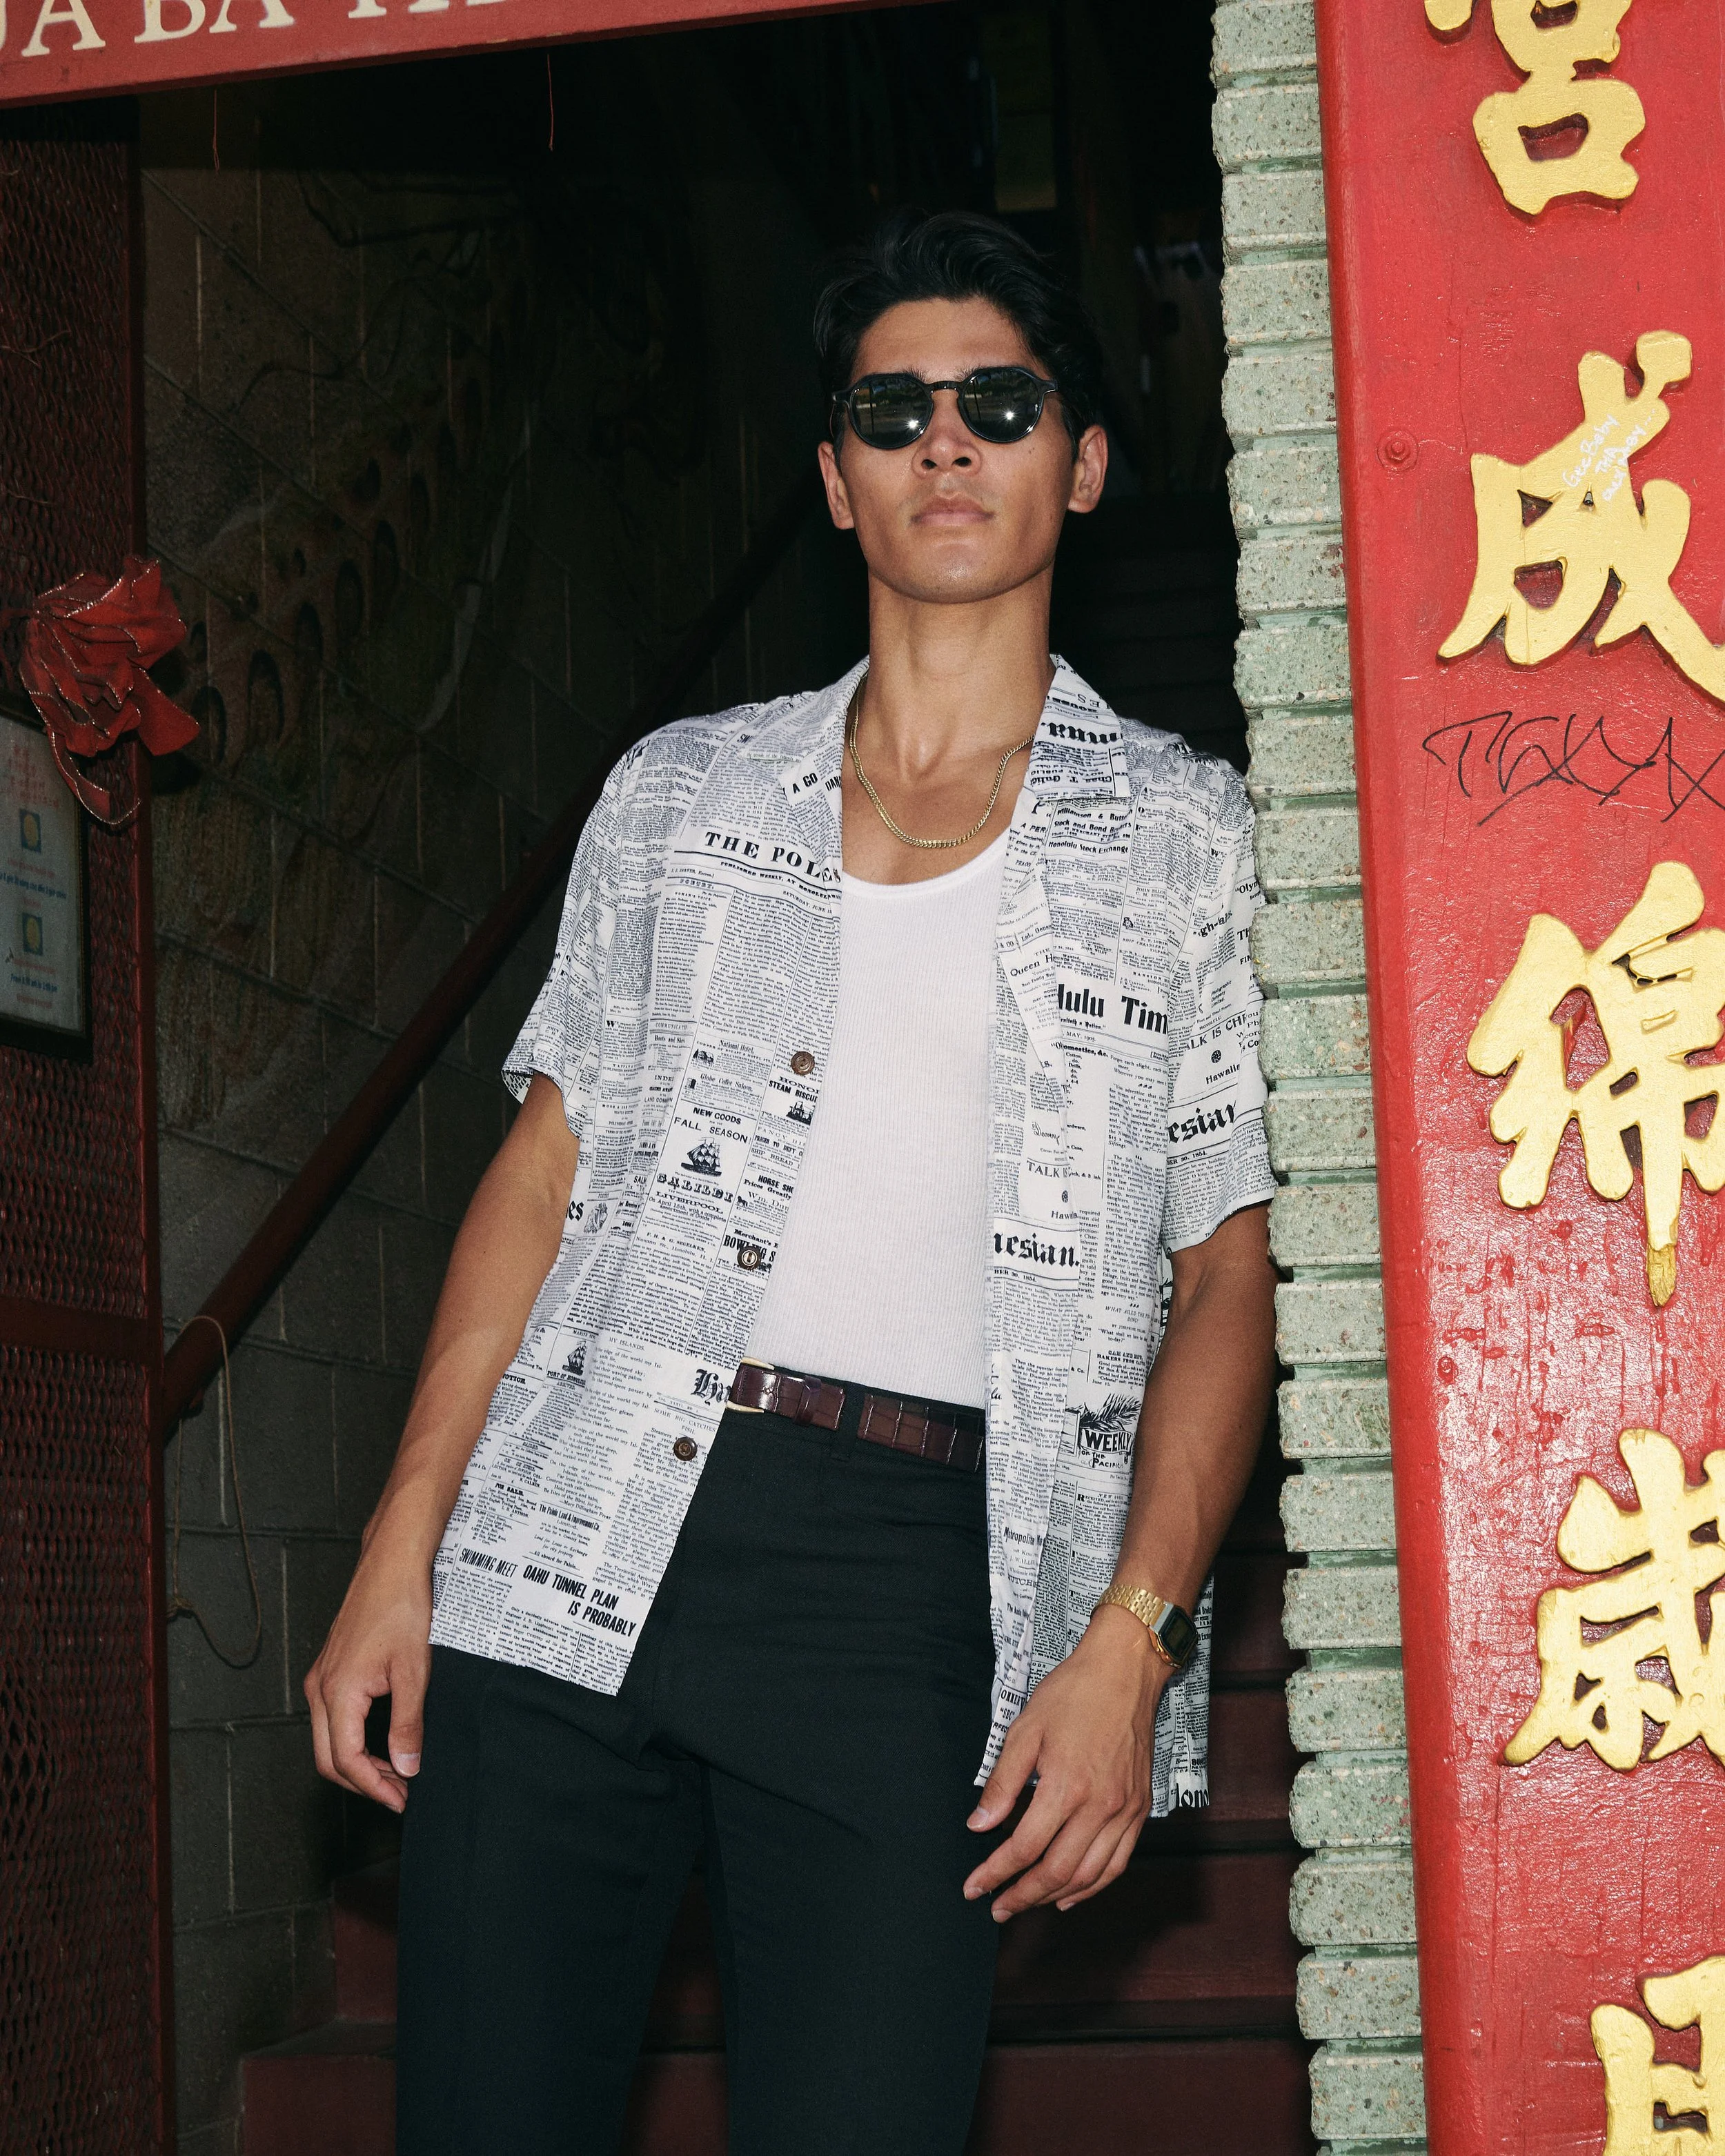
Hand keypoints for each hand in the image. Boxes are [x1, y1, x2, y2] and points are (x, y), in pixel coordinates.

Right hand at [305, 1513, 433, 1813]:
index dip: (374, 1787)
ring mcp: (322, 1678)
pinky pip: (333, 1719)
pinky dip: (355, 1739)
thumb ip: (408, 1724)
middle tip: (400, 1793)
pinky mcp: (330, 1669)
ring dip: (359, 1762)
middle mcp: (320, 1688)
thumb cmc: (401, 1606)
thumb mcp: (413, 1670)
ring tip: (397, 1770)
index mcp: (337, 1693)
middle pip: (329, 1758)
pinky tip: (384, 1740)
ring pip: (328, 1740)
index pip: (347, 1761)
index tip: (401, 1800)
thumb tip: (406, 1768)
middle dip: (363, 1782)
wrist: (391, 1564)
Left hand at [962, 1604, 1165, 1920]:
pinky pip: (1118, 1863)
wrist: (1125, 1671)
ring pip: (1089, 1875)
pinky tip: (1071, 1894)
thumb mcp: (1025, 1729)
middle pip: (1057, 1872)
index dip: (995, 1873)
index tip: (974, 1887)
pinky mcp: (1139, 1808)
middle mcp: (1099, 1806)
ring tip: (1027, 1902)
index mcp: (1066, 1786)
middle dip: (1022, 1896)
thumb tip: (979, 1825)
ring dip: (1055, 1896)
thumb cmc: (1073, 1694)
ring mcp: (1124, 1810)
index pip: (1024, 1847)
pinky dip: (1093, 1887)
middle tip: (997, 1907)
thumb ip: (1002, 1783)